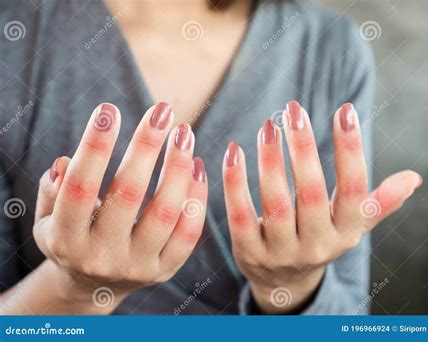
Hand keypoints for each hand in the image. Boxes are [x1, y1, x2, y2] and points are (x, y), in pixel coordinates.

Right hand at [33, 102, 206, 313]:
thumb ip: (53, 191)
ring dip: (178, 166)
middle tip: (163, 110)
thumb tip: (67, 162)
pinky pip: (189, 231)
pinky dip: (196, 195)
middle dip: (147, 146)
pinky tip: (196, 165)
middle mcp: (102, 256)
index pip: (79, 188)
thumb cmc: (72, 237)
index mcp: (66, 240)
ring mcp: (138, 266)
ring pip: (166, 212)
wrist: (94, 285)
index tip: (109, 109)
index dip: (94, 147)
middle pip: (128, 194)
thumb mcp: (48, 219)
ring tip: (184, 132)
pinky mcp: (165, 269)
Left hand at [222, 101, 421, 313]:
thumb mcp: (351, 225)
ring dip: (270, 161)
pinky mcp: (250, 253)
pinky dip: (235, 182)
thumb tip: (413, 178)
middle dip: (304, 148)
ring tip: (268, 126)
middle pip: (311, 193)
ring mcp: (281, 252)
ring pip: (275, 203)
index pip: (353, 189)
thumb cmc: (320, 237)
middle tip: (294, 110)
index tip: (344, 110)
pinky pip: (240, 216)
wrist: (284, 281)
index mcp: (346, 233)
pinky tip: (234, 152)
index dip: (351, 149)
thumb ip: (378, 202)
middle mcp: (317, 245)